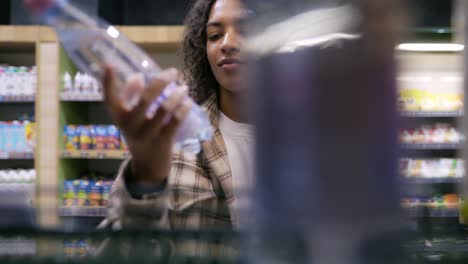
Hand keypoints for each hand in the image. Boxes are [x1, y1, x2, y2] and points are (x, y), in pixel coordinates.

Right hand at [103, 66, 191, 185]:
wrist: (148, 166)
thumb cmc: (139, 134)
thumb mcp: (130, 120)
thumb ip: (131, 99)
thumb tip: (139, 76)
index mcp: (118, 117)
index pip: (109, 98)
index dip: (107, 82)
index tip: (109, 64)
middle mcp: (129, 125)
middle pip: (145, 99)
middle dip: (161, 82)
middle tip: (172, 72)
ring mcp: (146, 134)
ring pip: (164, 109)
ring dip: (176, 95)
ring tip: (184, 88)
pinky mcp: (162, 141)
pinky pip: (175, 121)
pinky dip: (183, 109)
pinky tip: (188, 102)